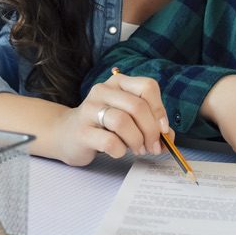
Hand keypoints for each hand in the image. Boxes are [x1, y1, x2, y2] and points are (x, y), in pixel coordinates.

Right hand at [52, 72, 168, 165]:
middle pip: (137, 106)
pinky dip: (120, 150)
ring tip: (137, 149)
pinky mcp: (82, 131)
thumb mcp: (128, 118)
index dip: (160, 110)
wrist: (66, 134)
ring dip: (137, 140)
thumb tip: (169, 136)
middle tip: (152, 147)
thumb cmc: (102, 126)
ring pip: (123, 121)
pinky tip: (118, 151)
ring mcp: (89, 109)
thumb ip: (150, 123)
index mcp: (118, 83)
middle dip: (151, 131)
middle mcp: (103, 91)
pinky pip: (109, 141)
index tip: (163, 129)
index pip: (147, 86)